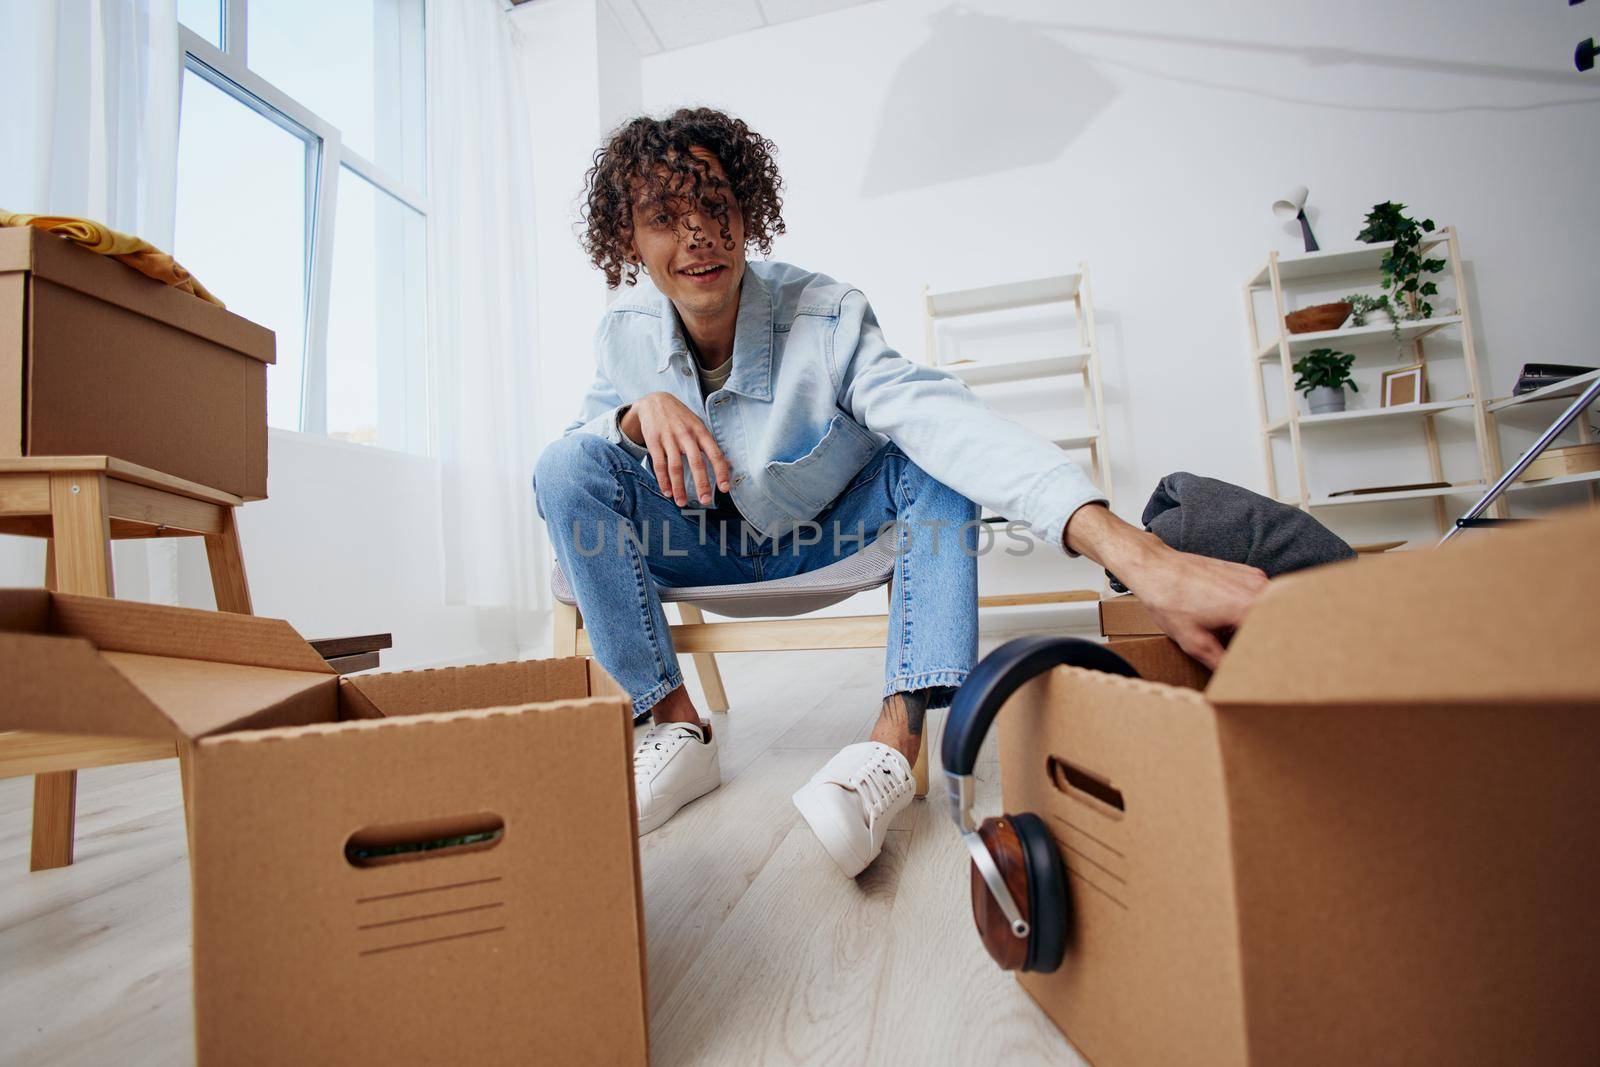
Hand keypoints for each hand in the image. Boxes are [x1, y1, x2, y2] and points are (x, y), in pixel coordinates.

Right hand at [620, 392, 731, 506]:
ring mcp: (669, 438)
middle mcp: (686, 434)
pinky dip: (663, 480)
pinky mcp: (654, 441)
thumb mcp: (698, 425)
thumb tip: (729, 465)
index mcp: (701, 431)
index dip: (721, 472)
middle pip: (696, 462)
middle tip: (705, 501)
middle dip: (702, 484)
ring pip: (675, 467)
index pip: (714, 454)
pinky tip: (667, 492)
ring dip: (679, 487)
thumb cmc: (681, 417)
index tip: (725, 488)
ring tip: (682, 502)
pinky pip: (659, 464)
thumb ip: (711, 445)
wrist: (655, 401)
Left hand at [1064, 504, 1267, 669]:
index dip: (1267, 656)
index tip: (1259, 668)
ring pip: (1269, 610)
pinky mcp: (1248, 572)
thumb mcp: (1193, 641)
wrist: (1156, 567)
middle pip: (1276, 623)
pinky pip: (1259, 597)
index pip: (1273, 639)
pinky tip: (1228, 620)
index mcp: (1248, 606)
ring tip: (1234, 637)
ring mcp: (1255, 577)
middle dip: (1264, 641)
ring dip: (1257, 625)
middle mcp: (1259, 588)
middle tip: (1246, 655)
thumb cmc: (1169, 600)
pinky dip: (1250, 610)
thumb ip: (1220, 662)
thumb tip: (1234, 679)